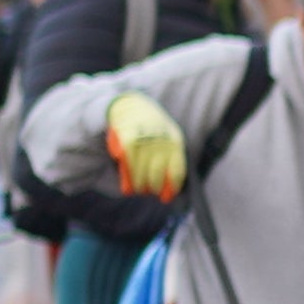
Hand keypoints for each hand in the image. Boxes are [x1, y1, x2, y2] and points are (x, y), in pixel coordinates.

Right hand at [102, 89, 189, 204]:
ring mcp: (144, 139)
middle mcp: (161, 140)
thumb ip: (169, 161)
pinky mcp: (128, 138)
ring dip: (139, 185)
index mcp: (174, 140)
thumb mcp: (166, 139)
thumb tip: (170, 192)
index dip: (171, 187)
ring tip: (137, 189)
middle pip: (158, 174)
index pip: (176, 170)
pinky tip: (127, 185)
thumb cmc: (152, 128)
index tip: (165, 198)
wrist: (131, 105)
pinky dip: (127, 176)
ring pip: (141, 172)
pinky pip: (128, 164)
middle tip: (148, 191)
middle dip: (153, 187)